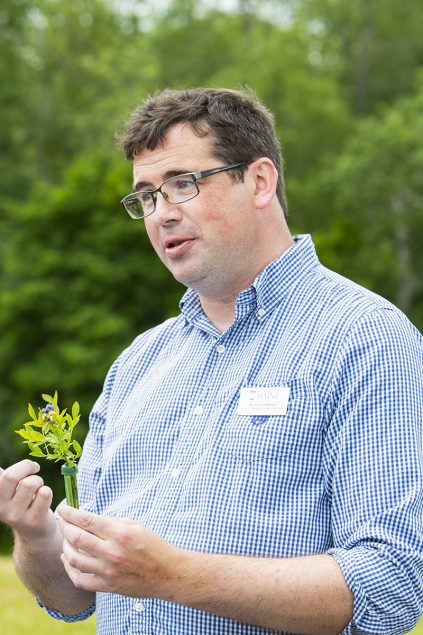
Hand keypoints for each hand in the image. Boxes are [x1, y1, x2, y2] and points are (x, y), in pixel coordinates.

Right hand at [0, 460, 55, 541]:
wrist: (34, 532)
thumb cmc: (21, 503)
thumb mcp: (9, 491)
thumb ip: (3, 478)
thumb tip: (0, 469)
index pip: (2, 475)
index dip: (21, 466)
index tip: (28, 467)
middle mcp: (1, 508)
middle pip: (11, 476)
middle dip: (28, 468)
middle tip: (35, 471)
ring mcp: (16, 516)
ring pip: (30, 483)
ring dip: (39, 481)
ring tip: (38, 488)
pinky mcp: (33, 520)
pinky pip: (44, 494)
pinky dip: (47, 491)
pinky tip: (44, 498)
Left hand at [58, 506, 181, 598]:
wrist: (166, 573)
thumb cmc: (152, 545)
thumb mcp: (135, 526)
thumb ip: (111, 522)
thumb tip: (88, 519)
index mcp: (120, 534)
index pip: (87, 520)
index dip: (70, 513)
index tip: (62, 509)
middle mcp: (112, 552)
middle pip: (76, 538)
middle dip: (64, 527)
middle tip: (62, 522)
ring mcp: (108, 571)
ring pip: (74, 559)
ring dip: (65, 547)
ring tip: (65, 540)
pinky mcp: (107, 586)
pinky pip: (80, 580)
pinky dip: (69, 569)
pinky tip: (68, 560)